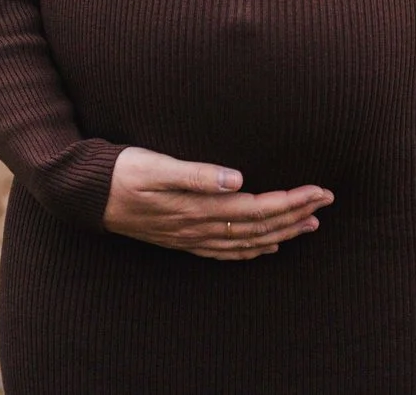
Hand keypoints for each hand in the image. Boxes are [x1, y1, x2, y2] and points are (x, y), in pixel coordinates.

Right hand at [101, 146, 331, 259]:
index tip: (319, 191)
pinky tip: (266, 245)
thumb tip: (237, 179)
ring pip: (248, 241)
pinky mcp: (183, 239)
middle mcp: (200, 228)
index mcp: (200, 207)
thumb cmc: (123, 172)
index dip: (292, 201)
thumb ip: (197, 173)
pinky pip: (226, 251)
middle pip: (260, 226)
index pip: (258, 208)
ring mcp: (192, 237)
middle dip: (296, 214)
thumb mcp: (157, 164)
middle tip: (327, 201)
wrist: (89, 195)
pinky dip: (252, 249)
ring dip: (282, 232)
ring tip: (310, 224)